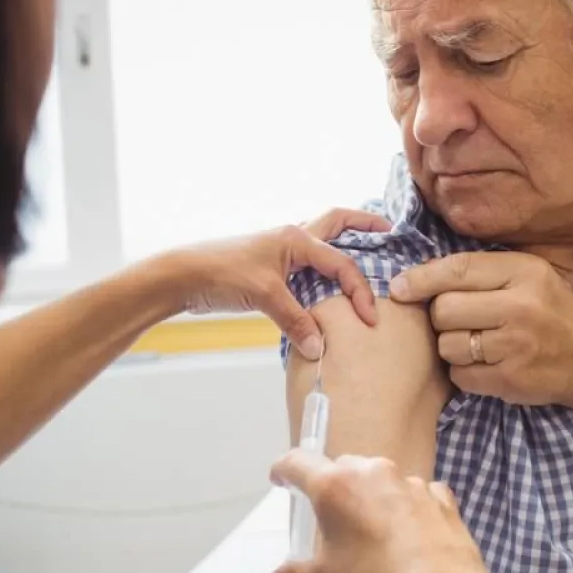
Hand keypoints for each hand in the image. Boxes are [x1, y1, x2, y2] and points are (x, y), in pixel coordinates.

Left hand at [159, 208, 389, 358]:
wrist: (183, 277)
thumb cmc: (221, 274)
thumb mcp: (265, 297)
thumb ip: (296, 321)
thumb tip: (320, 349)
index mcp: (296, 238)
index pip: (342, 264)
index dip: (360, 292)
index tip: (370, 319)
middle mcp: (292, 238)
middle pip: (337, 222)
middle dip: (364, 224)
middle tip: (388, 229)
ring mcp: (281, 251)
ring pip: (322, 240)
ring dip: (344, 242)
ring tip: (368, 250)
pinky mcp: (271, 268)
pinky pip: (307, 264)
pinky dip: (323, 269)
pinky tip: (329, 284)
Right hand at [265, 451, 521, 572]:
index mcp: (334, 486)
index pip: (299, 463)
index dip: (285, 470)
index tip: (282, 476)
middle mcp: (372, 473)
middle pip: (343, 467)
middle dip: (334, 487)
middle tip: (331, 517)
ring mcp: (409, 482)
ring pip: (382, 479)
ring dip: (374, 497)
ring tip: (374, 534)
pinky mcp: (439, 497)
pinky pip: (418, 493)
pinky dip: (411, 507)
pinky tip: (410, 534)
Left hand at [389, 251, 572, 406]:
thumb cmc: (552, 312)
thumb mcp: (528, 277)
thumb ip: (482, 273)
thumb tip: (416, 276)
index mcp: (524, 272)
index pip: (458, 270)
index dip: (421, 279)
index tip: (399, 288)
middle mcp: (520, 306)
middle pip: (444, 309)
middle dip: (442, 317)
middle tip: (462, 321)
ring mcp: (515, 346)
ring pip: (447, 345)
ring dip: (452, 347)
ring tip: (478, 344)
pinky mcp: (511, 380)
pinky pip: (460, 375)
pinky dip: (464, 373)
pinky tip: (486, 365)